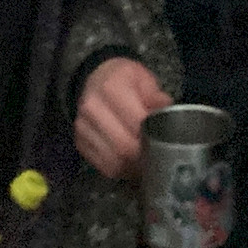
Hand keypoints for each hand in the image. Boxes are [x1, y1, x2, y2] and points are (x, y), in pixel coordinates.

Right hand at [74, 58, 172, 178]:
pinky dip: (121, 170)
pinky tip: (132, 166)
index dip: (152, 136)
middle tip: (159, 159)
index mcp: (110, 87)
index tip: (166, 142)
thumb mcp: (143, 79)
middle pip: (122, 146)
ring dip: (133, 168)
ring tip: (148, 165)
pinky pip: (103, 166)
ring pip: (112, 161)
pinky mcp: (80, 142)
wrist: (95, 78)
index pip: (135, 122)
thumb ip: (156, 97)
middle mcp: (92, 108)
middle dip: (144, 157)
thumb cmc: (124, 79)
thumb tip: (168, 111)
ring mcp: (82, 127)